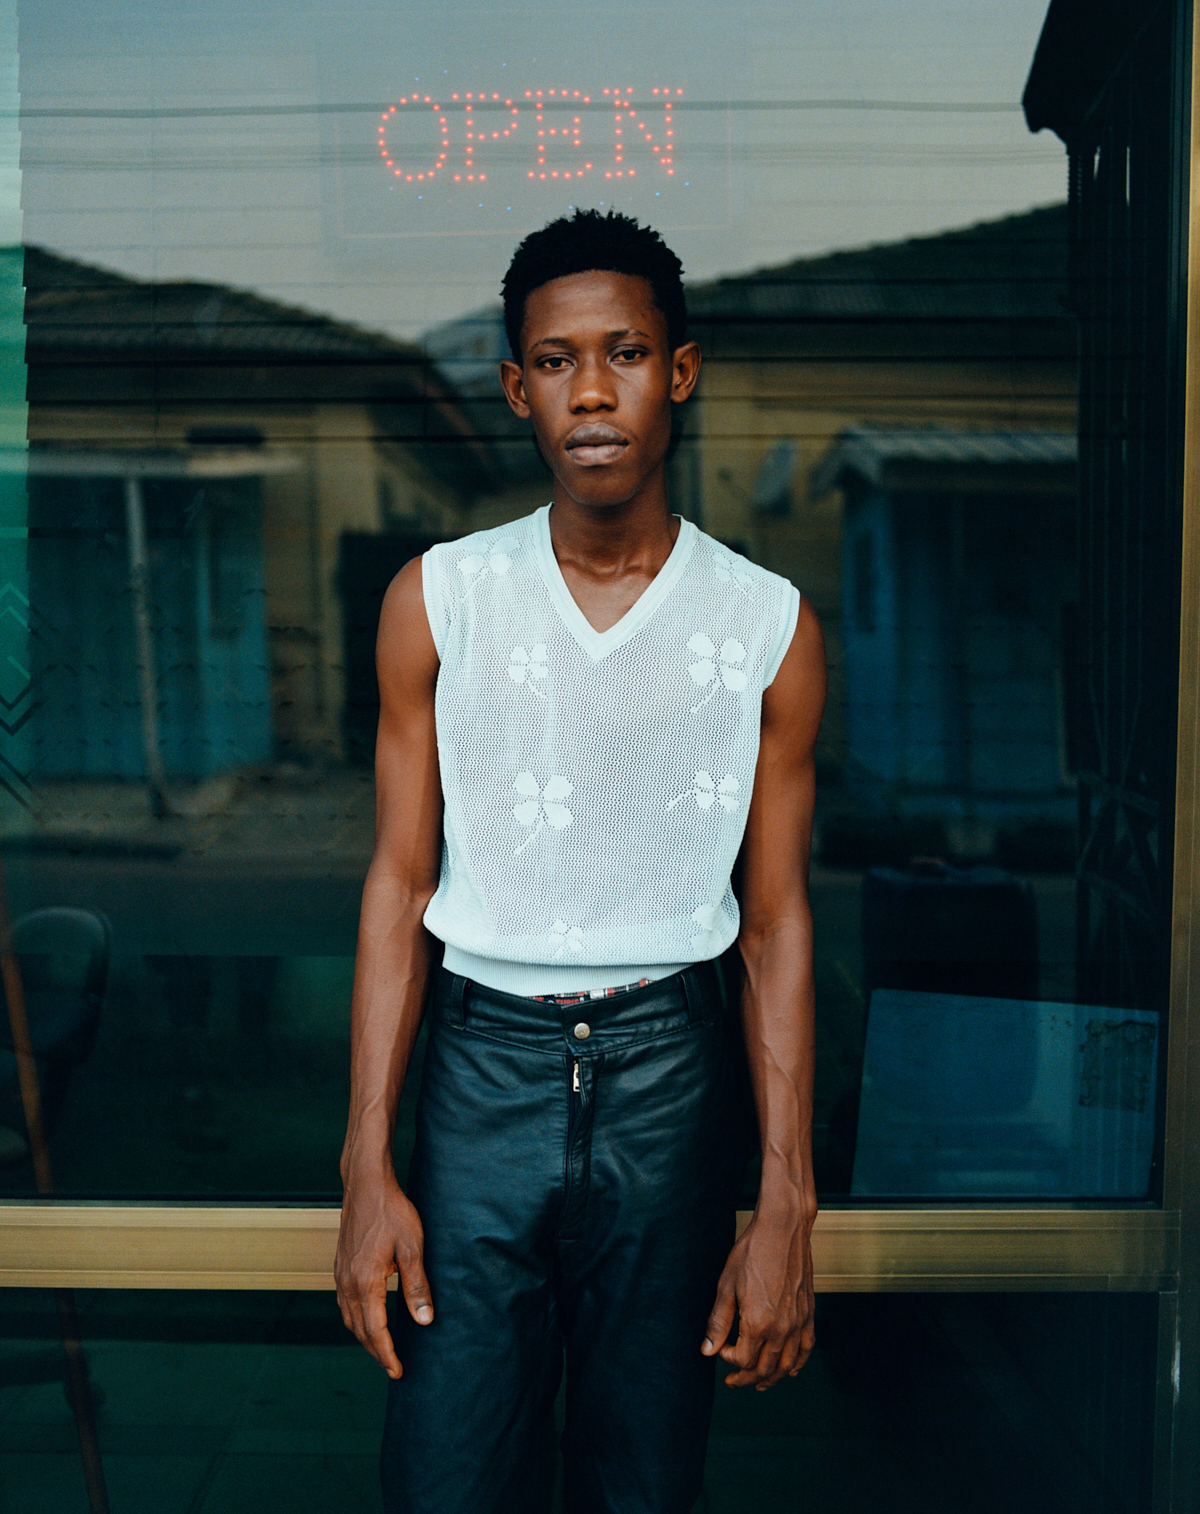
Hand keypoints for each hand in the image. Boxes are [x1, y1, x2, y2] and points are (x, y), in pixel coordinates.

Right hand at [335, 1169, 432, 1377]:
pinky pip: (345, 1303)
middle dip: (376, 1352)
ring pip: (349, 1318)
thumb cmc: (392, 1212)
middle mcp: (347, 1282)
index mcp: (365, 1282)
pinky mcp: (340, 1265)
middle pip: (359, 1330)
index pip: (375, 1331)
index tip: (398, 1372)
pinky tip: (367, 1318)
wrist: (366, 1185)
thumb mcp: (412, 1247)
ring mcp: (341, 1274)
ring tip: (382, 1349)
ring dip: (365, 1337)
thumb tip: (424, 1321)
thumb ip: (417, 1286)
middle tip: (393, 1367)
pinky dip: (356, 1319)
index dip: (387, 1355)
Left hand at [701, 1201, 815, 1389]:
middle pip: (765, 1368)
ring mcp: (798, 1322)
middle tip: (733, 1382)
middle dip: (747, 1378)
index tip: (721, 1351)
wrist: (783, 1229)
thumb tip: (707, 1351)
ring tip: (759, 1384)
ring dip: (772, 1378)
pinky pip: (806, 1348)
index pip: (744, 1360)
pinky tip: (790, 1369)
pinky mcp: (809, 1313)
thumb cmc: (752, 1252)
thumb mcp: (727, 1285)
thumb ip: (718, 1322)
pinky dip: (798, 1363)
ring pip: (787, 1364)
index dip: (729, 1361)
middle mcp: (781, 1329)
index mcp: (758, 1323)